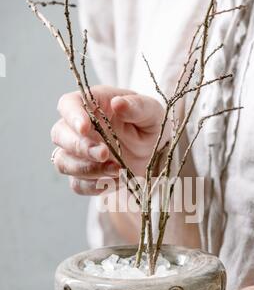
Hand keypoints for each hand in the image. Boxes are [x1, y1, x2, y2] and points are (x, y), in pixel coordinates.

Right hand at [51, 85, 168, 194]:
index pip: (69, 104)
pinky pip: (77, 184)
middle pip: (59, 135)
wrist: (157, 154)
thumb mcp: (152, 113)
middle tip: (104, 154)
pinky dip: (95, 186)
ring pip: (64, 162)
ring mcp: (78, 154)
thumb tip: (118, 103)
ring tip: (117, 170)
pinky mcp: (84, 176)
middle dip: (79, 147)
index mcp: (93, 105)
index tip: (84, 127)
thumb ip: (137, 106)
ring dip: (87, 169)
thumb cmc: (150, 125)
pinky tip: (116, 182)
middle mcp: (79, 129)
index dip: (72, 115)